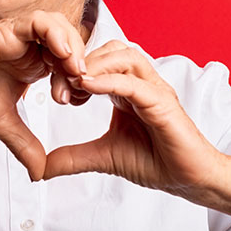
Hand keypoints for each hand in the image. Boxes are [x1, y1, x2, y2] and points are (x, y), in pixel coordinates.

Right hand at [0, 11, 87, 180]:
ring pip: (61, 27)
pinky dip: (56, 34)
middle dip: (80, 64)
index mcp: (32, 66)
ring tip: (74, 71)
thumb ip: (24, 145)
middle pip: (72, 43)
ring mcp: (19, 37)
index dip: (79, 80)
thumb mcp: (3, 125)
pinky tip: (61, 54)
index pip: (70, 63)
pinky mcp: (7, 29)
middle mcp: (29, 48)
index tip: (74, 101)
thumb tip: (39, 174)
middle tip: (77, 88)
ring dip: (73, 47)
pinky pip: (41, 22)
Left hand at [43, 40, 221, 199]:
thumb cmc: (154, 162)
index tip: (54, 91)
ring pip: (124, 56)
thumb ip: (73, 157)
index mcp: (126, 89)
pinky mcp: (163, 102)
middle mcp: (141, 83)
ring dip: (95, 64)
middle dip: (81, 63)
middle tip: (58, 87)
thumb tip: (40, 169)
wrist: (189, 180)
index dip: (73, 70)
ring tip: (72, 81)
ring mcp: (154, 89)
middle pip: (109, 50)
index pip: (98, 63)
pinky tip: (86, 86)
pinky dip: (109, 80)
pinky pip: (134, 82)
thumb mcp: (102, 157)